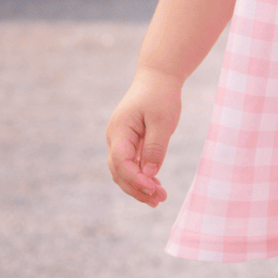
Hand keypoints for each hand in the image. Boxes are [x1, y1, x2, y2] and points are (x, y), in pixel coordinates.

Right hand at [105, 67, 181, 207]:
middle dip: (137, 189)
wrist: (158, 77)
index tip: (155, 189)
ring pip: (123, 171)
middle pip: (119, 172)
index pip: (121, 163)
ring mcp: (119, 140)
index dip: (136, 180)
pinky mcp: (128, 141)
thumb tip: (148, 175)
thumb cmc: (161, 95)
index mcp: (119, 130)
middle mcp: (114, 137)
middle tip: (159, 200)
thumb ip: (154, 148)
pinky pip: (131, 164)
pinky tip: (155, 185)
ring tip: (159, 198)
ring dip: (139, 186)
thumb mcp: (163, 121)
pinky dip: (141, 176)